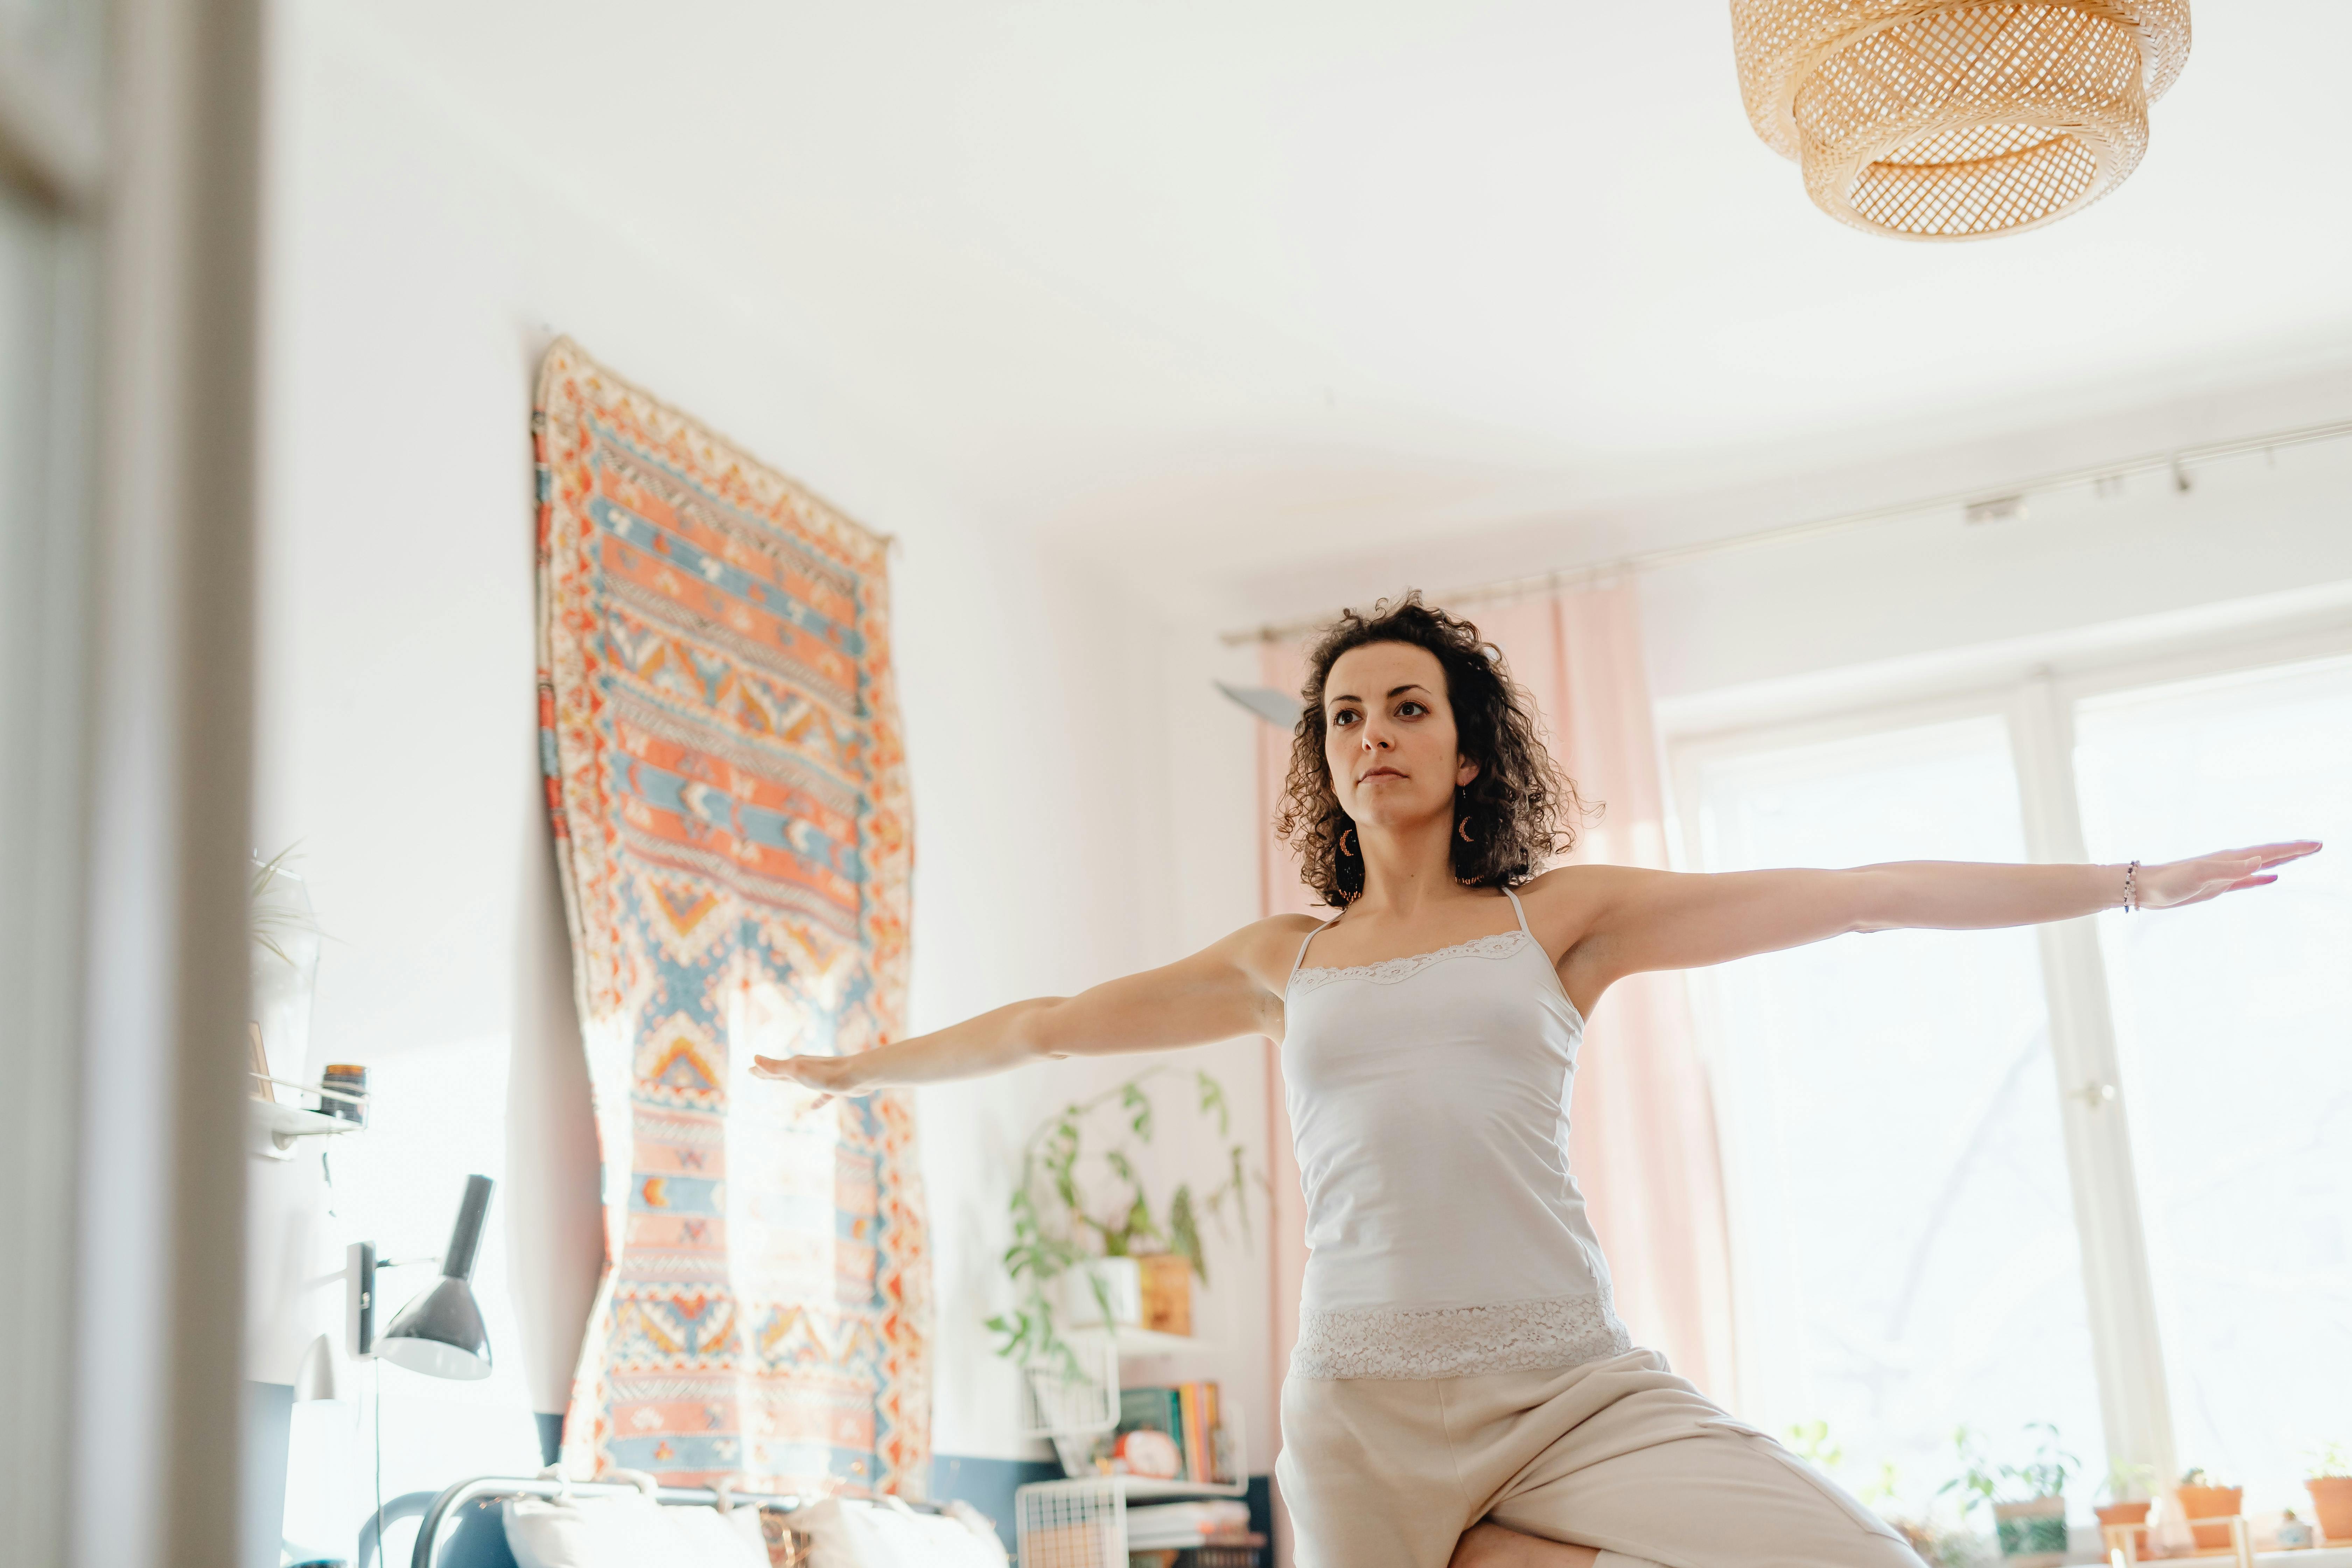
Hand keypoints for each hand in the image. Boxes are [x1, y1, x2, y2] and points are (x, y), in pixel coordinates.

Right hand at [749, 1052, 864, 1108]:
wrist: (858, 1076)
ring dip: (791, 1082)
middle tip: (758, 1073)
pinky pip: (823, 1095)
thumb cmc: (827, 1074)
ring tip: (783, 1083)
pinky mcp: (835, 1088)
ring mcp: (821, 1078)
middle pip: (785, 1073)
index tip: (749, 1069)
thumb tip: (754, 1058)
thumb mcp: (797, 1071)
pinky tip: (814, 1107)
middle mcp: (808, 1070)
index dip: (761, 1070)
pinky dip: (817, 1101)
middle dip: (771, 1074)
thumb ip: (776, 1067)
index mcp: (796, 1066)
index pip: (774, 1069)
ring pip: (802, 1081)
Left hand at [2133, 840, 2320, 909]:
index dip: (2294, 848)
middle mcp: (2231, 863)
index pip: (2269, 851)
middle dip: (2295, 850)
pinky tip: (2272, 876)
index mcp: (2230, 858)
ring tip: (2302, 855)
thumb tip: (2260, 861)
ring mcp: (2226, 874)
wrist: (2145, 888)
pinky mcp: (2218, 886)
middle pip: (2270, 854)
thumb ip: (2230, 869)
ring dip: (2283, 860)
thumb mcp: (2199, 876)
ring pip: (2262, 864)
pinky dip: (2262, 877)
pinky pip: (2247, 880)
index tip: (2316, 844)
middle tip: (2319, 845)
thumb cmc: (2169, 881)